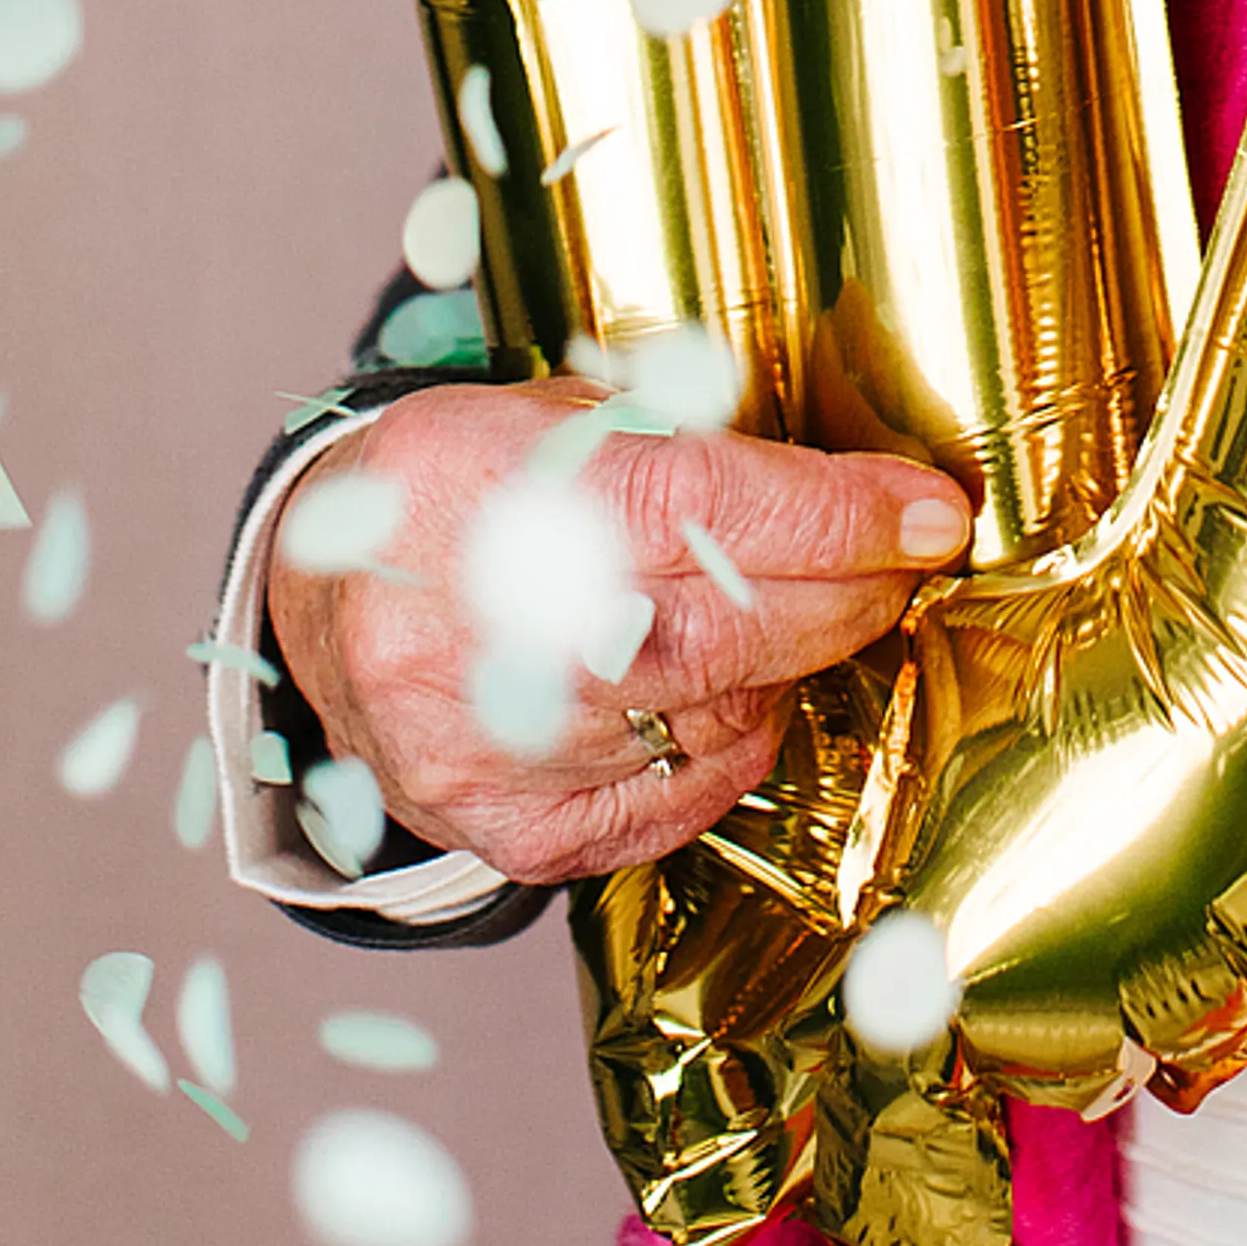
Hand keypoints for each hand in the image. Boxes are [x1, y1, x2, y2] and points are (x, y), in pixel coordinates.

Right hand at [268, 384, 969, 884]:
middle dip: (839, 596)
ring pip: (704, 717)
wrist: (318, 604)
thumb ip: (678, 440)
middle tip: (893, 565)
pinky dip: (724, 744)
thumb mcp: (542, 414)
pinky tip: (715, 693)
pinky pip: (671, 801)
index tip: (927, 515)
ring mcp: (479, 748)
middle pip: (717, 629)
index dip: (832, 519)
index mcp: (476, 487)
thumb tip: (846, 487)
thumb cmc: (459, 490)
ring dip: (779, 667)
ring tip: (778, 616)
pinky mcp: (502, 831)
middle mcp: (465, 630)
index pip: (697, 509)